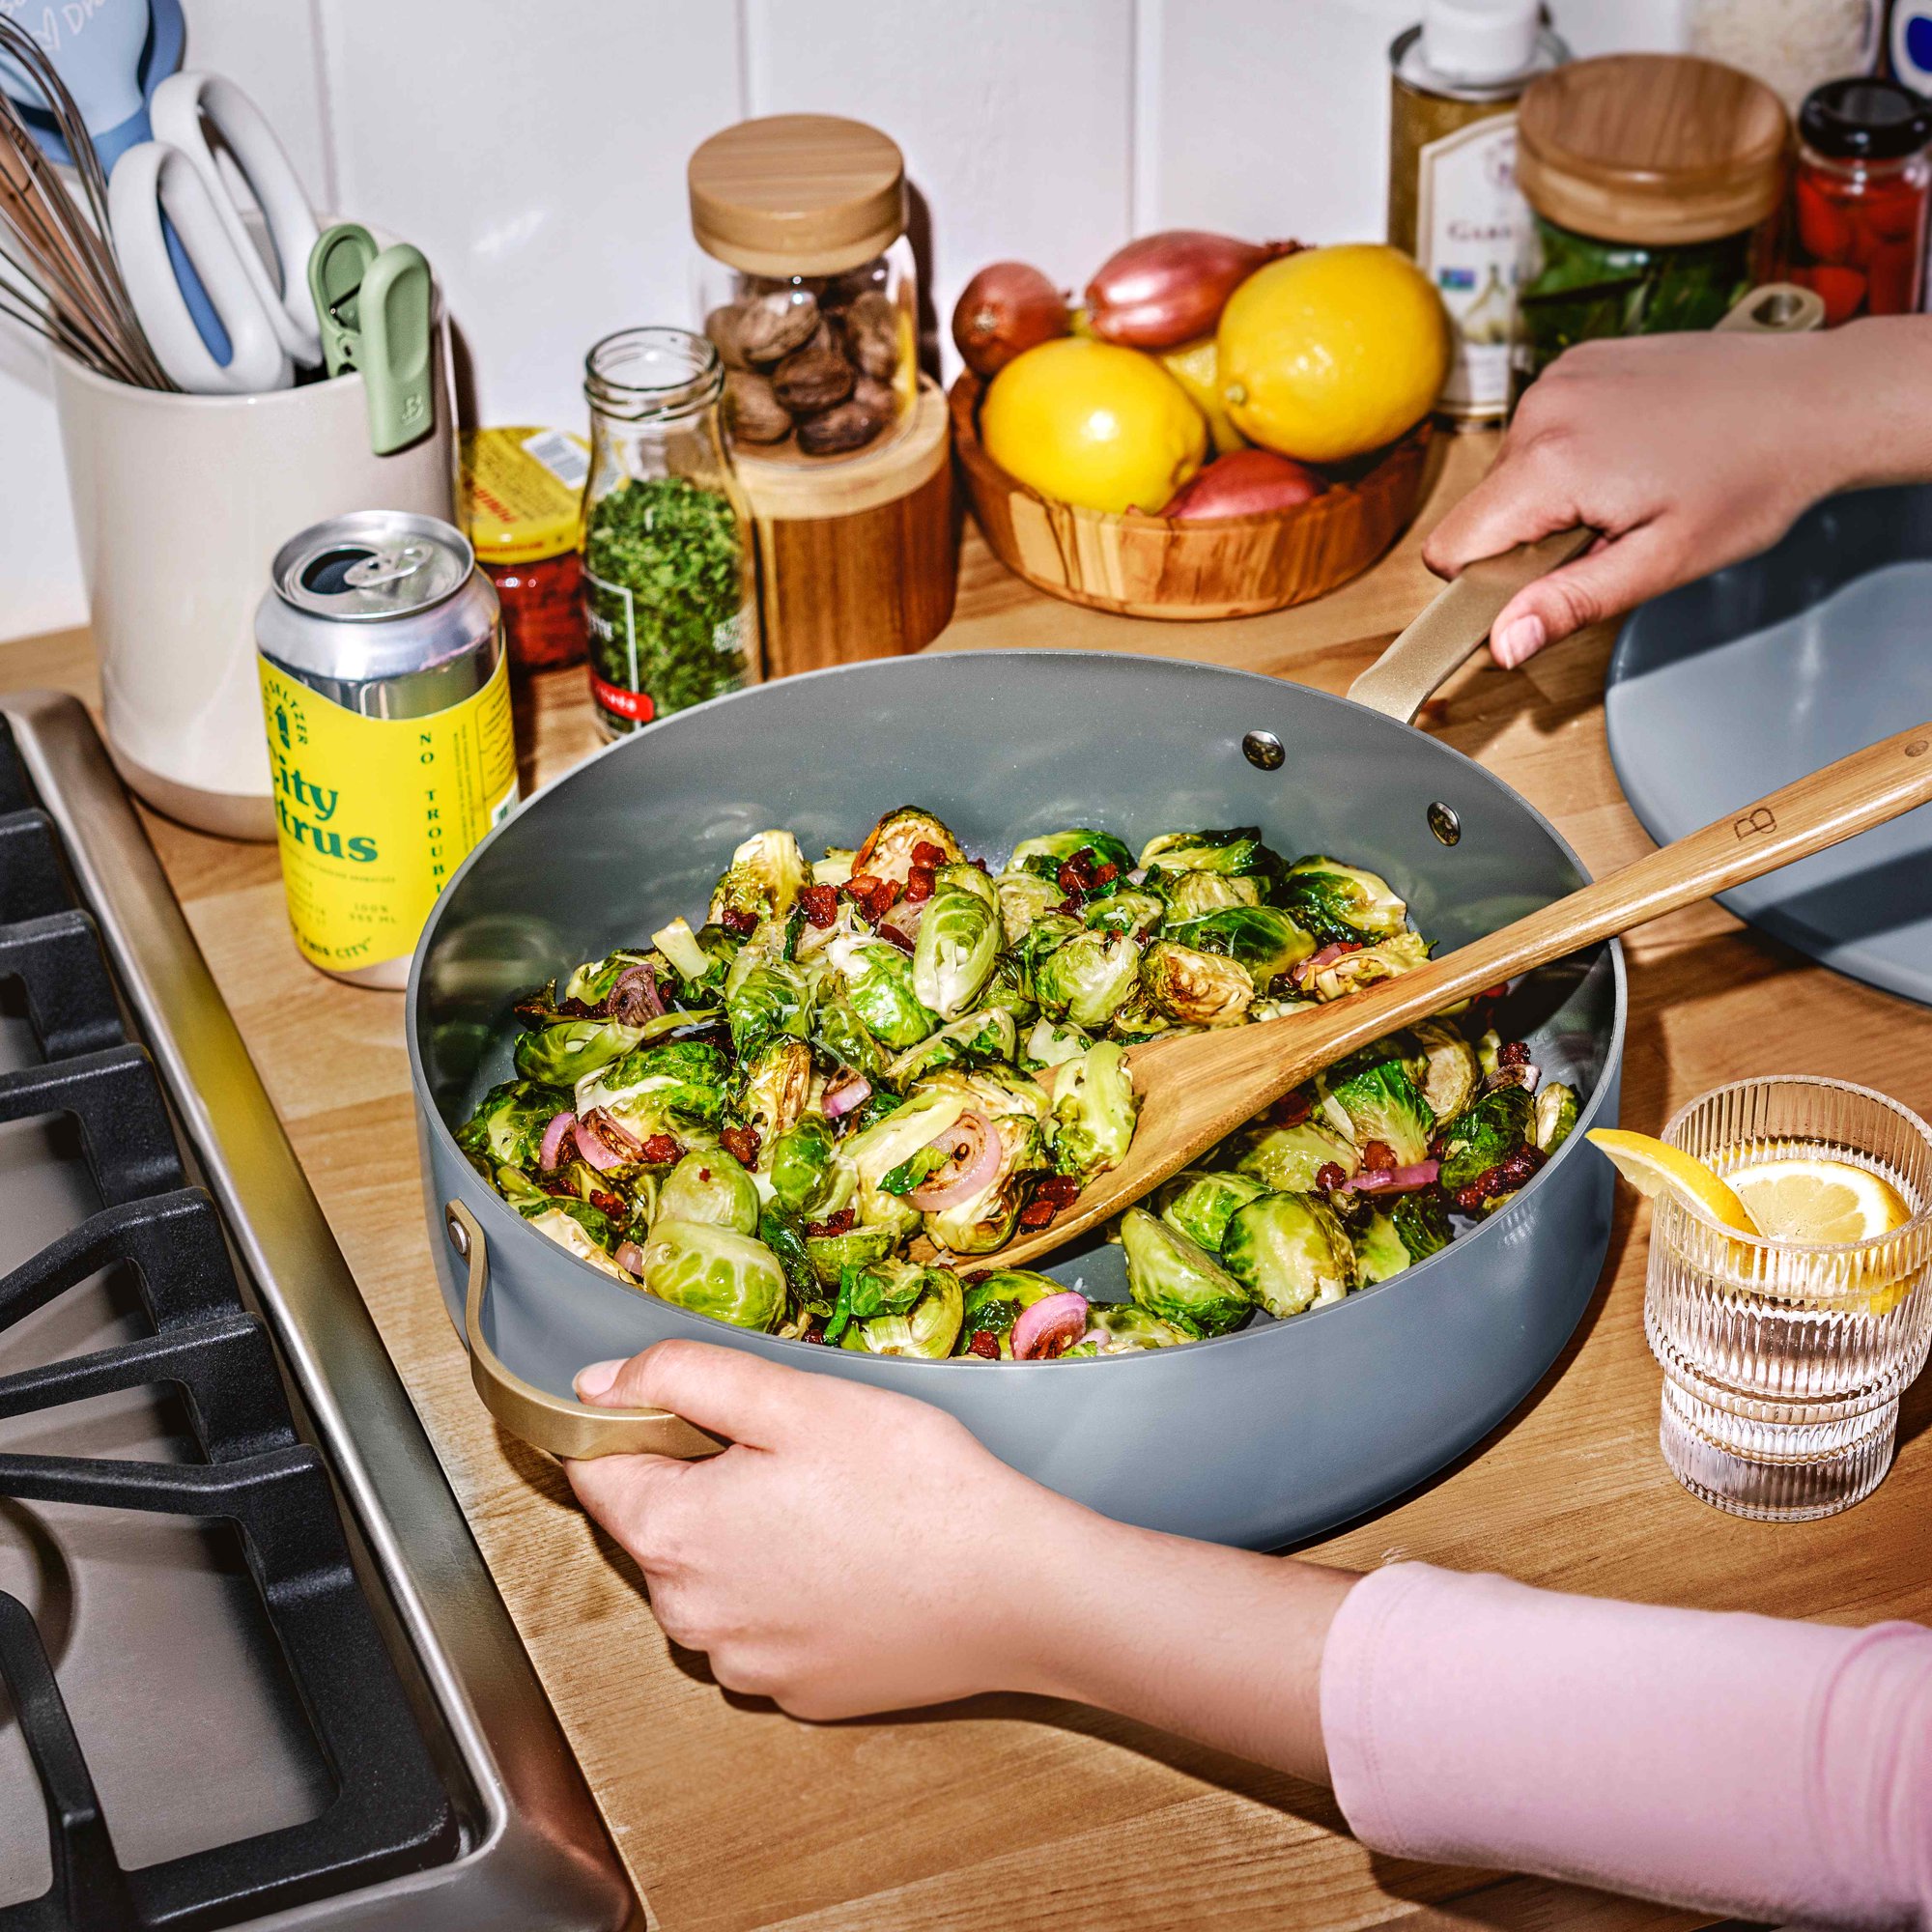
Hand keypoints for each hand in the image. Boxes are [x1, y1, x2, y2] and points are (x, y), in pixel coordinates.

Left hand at [564, 1340, 1098, 1719]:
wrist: (1016, 1590)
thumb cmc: (913, 1485)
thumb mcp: (794, 1399)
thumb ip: (683, 1376)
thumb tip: (598, 1383)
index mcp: (673, 1534)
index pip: (594, 1466)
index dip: (633, 1419)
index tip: (699, 1403)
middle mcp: (689, 1617)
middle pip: (657, 1523)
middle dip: (702, 1476)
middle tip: (793, 1447)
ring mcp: (744, 1665)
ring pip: (712, 1578)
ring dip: (745, 1537)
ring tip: (832, 1503)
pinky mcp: (798, 1692)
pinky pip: (764, 1625)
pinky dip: (790, 1591)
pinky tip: (852, 1559)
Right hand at [1423, 327, 1875, 666]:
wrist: (1815, 400)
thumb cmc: (1753, 480)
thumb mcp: (1662, 563)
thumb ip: (1570, 603)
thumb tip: (1504, 642)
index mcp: (1551, 463)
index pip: (1451, 545)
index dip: (1485, 582)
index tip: (1544, 582)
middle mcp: (1543, 408)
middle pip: (1483, 508)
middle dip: (1531, 536)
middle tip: (1612, 532)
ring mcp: (1561, 376)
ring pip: (1510, 470)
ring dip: (1553, 494)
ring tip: (1630, 489)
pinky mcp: (1581, 360)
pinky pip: (1541, 428)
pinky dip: (1571, 451)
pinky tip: (1633, 452)